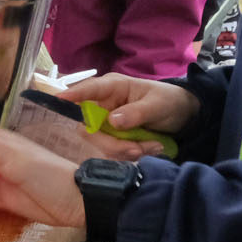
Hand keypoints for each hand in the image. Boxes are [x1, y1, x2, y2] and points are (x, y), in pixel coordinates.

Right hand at [58, 73, 198, 156]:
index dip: (71, 95)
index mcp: (111, 87)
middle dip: (111, 143)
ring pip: (99, 142)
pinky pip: (112, 150)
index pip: (87, 90)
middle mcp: (102, 104)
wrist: (183, 115)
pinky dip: (131, 153)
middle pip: (87, 126)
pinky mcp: (112, 136)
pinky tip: (151, 148)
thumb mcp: (157, 104)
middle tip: (137, 149)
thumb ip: (136, 112)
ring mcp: (105, 121)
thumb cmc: (169, 101)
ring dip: (125, 150)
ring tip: (152, 147)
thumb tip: (112, 121)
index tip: (58, 100)